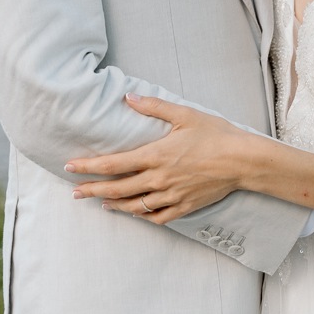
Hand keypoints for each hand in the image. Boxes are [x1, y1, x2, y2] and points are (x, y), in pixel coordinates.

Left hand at [65, 95, 245, 222]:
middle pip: (117, 188)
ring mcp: (171, 195)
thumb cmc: (215, 134)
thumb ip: (153, 107)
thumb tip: (128, 97)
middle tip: (74, 192)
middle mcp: (159, 178)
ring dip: (114, 204)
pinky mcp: (184, 206)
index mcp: (156, 155)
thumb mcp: (184, 114)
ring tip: (100, 202)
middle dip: (92, 189)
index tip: (71, 166)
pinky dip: (142, 216)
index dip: (89, 167)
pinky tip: (135, 213)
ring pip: (134, 206)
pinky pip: (157, 217)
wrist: (242, 160)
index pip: (113, 164)